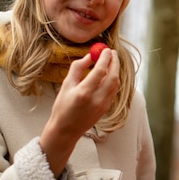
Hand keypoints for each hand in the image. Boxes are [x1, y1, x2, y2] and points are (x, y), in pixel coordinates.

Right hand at [39, 49, 120, 176]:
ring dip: (115, 71)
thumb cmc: (62, 107)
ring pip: (116, 84)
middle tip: (112, 53)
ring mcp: (103, 105)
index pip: (100, 71)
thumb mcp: (66, 85)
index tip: (106, 49)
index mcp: (84, 92)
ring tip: (111, 61)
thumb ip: (77, 69)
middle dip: (115, 63)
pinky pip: (113, 91)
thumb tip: (89, 56)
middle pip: (113, 77)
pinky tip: (108, 74)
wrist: (66, 130)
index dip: (105, 58)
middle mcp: (97, 99)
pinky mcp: (106, 108)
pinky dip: (113, 80)